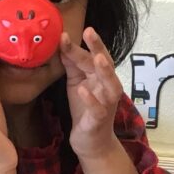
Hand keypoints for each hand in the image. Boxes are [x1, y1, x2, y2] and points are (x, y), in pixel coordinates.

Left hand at [60, 28, 122, 159]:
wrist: (91, 142)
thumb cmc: (85, 109)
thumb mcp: (76, 83)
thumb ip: (72, 64)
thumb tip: (62, 42)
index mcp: (100, 77)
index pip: (91, 57)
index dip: (80, 45)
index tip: (65, 33)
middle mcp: (107, 87)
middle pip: (106, 65)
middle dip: (99, 48)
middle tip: (90, 31)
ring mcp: (106, 104)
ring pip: (111, 85)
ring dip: (105, 71)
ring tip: (97, 58)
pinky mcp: (100, 120)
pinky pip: (98, 108)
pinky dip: (91, 99)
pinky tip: (83, 90)